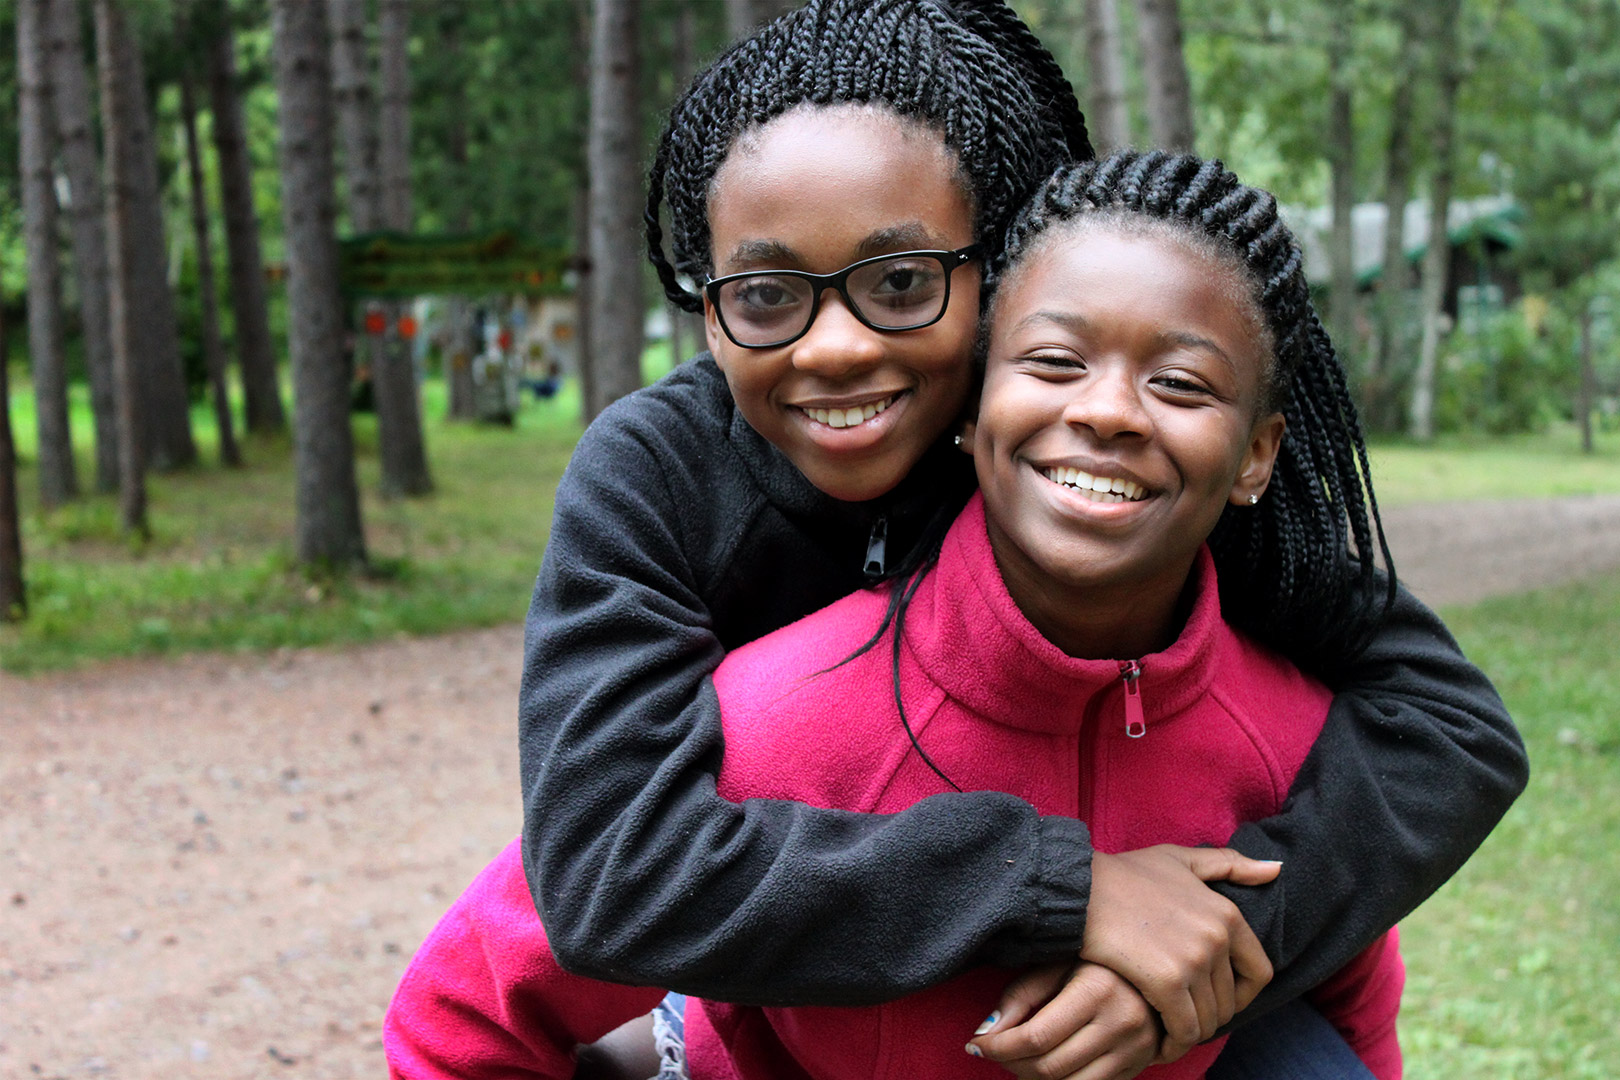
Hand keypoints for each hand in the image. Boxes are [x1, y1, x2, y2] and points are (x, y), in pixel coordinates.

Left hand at [968, 961, 1158, 1079]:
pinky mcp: (1137, 1067)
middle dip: (1010, 1064)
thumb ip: (1020, 995)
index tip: (976, 1044)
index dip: (998, 1047)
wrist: (1151, 971)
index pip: (1036, 1037)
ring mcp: (1134, 1050)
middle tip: (992, 1052)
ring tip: (1016, 1059)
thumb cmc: (1093, 962)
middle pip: (1049, 1067)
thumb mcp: (1056, 964)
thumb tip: (985, 1032)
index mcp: (1097, 990)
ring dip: (1031, 1079)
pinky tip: (1042, 1066)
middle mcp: (1121, 1023)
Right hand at [1081, 846, 1279, 1057]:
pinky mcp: (1165, 981)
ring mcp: (1193, 960)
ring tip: (1168, 1031)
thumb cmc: (1125, 875)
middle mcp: (1217, 937)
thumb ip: (1229, 865)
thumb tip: (1276, 870)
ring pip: (1207, 1020)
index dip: (1242, 996)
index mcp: (1226, 913)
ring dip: (1189, 1032)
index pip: (1259, 973)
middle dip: (1208, 1016)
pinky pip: (1183, 1028)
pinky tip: (1157, 1042)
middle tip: (1182, 1018)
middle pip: (1229, 1002)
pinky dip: (1173, 1042)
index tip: (1217, 1001)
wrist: (1079, 888)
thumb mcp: (1180, 860)